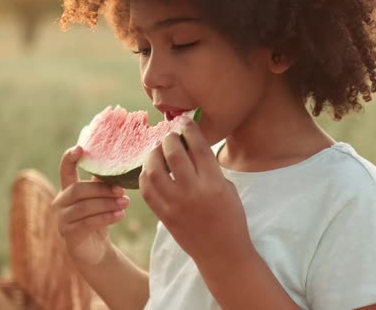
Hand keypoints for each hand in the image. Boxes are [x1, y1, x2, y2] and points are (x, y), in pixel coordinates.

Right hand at [52, 146, 129, 264]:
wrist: (95, 250)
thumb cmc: (98, 219)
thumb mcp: (102, 198)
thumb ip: (104, 182)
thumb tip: (120, 163)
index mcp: (68, 189)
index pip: (65, 170)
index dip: (69, 158)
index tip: (80, 148)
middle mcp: (60, 202)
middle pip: (78, 189)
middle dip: (101, 189)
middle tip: (122, 191)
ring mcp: (61, 219)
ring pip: (84, 207)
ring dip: (107, 204)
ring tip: (126, 203)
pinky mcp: (68, 234)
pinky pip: (87, 223)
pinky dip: (106, 217)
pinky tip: (120, 215)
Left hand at [139, 117, 253, 263]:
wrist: (222, 253)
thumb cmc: (230, 218)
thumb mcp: (228, 189)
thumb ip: (210, 169)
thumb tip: (191, 148)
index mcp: (214, 184)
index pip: (198, 148)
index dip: (189, 130)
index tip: (184, 122)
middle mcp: (193, 192)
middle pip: (173, 155)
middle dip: (169, 139)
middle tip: (169, 136)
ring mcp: (175, 205)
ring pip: (154, 171)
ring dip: (153, 155)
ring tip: (156, 150)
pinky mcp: (164, 216)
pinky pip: (147, 191)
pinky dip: (145, 176)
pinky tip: (149, 170)